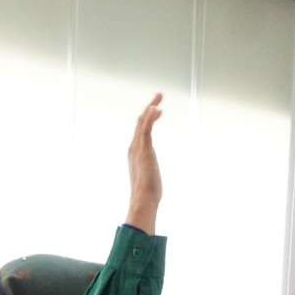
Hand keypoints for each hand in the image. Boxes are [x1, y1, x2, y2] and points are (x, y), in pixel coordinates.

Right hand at [125, 93, 163, 233]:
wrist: (143, 199)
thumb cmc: (147, 195)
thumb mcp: (149, 181)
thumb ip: (149, 176)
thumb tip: (151, 188)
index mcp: (135, 153)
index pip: (141, 131)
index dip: (148, 118)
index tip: (158, 110)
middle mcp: (134, 147)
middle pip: (140, 122)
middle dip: (149, 108)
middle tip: (159, 96)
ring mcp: (138, 147)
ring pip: (143, 121)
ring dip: (152, 107)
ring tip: (160, 95)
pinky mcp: (144, 149)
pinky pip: (146, 128)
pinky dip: (151, 117)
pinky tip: (157, 108)